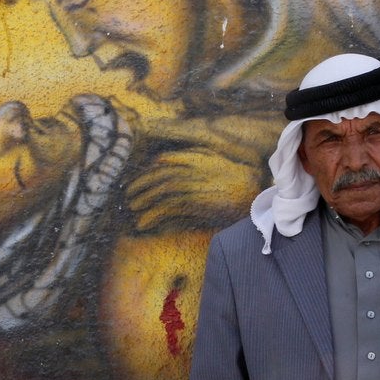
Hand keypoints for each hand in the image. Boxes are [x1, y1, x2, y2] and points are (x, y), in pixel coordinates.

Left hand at [125, 147, 259, 231]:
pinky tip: (144, 223)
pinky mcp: (194, 202)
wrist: (251, 189)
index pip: (163, 163)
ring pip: (160, 191)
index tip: (137, 182)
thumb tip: (161, 158)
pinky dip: (153, 215)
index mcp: (193, 157)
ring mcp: (192, 185)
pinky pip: (168, 208)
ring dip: (144, 200)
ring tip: (134, 209)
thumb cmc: (233, 176)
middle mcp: (190, 169)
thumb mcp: (211, 158)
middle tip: (129, 195)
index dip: (147, 174)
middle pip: (158, 176)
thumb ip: (188, 156)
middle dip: (141, 186)